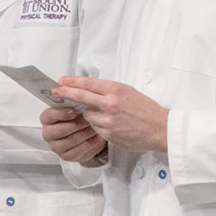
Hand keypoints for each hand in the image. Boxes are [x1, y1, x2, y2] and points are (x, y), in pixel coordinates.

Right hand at [39, 105, 106, 162]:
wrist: (88, 133)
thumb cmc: (79, 116)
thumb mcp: (76, 105)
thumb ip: (73, 99)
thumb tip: (75, 89)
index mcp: (47, 118)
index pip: (48, 116)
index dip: (60, 113)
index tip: (73, 111)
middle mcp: (49, 133)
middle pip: (59, 130)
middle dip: (76, 124)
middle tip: (89, 118)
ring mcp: (56, 146)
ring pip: (70, 140)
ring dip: (85, 133)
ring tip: (95, 126)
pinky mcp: (66, 156)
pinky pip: (79, 151)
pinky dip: (90, 143)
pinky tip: (97, 136)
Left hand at [52, 77, 166, 153]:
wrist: (160, 128)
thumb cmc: (146, 109)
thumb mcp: (128, 92)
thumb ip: (109, 91)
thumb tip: (89, 90)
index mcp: (116, 90)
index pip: (88, 83)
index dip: (72, 81)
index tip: (62, 81)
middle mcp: (110, 103)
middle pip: (81, 97)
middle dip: (66, 93)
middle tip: (56, 91)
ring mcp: (108, 120)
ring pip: (87, 115)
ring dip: (90, 114)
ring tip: (105, 115)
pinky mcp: (108, 134)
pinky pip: (95, 128)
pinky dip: (99, 125)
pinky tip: (111, 124)